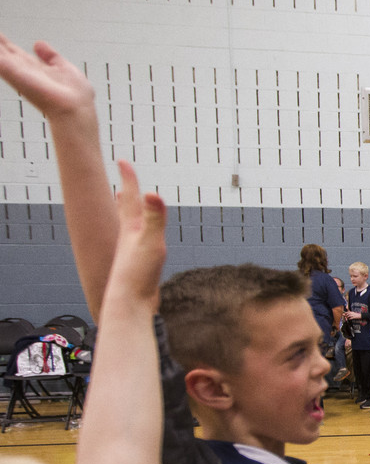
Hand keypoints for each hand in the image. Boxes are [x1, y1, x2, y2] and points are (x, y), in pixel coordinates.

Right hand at [0, 34, 95, 120]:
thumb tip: (38, 44)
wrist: (74, 108)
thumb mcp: (64, 67)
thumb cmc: (76, 95)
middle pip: (4, 52)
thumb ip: (51, 56)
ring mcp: (17, 71)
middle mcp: (24, 70)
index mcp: (36, 69)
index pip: (16, 53)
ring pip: (0, 55)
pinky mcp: (11, 72)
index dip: (6, 44)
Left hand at [111, 161, 166, 307]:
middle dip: (125, 194)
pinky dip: (138, 234)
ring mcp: (132, 251)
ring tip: (125, 207)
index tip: (122, 160)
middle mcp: (128, 237)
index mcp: (131, 228)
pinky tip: (139, 241)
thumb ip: (153, 218)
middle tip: (122, 183)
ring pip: (129, 225)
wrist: (129, 303)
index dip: (128, 178)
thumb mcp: (151, 242)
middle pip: (125, 209)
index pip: (129, 197)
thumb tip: (152, 193)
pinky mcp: (138, 265)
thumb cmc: (138, 274)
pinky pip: (138, 243)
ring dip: (128, 213)